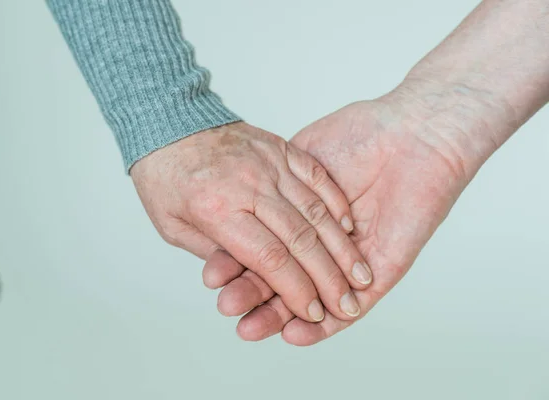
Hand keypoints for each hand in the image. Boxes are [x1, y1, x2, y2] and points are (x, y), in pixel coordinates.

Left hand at [131, 122, 371, 322]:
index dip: (295, 292)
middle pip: (300, 240)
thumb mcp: (172, 226)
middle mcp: (248, 186)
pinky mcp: (280, 147)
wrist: (167, 118)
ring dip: (341, 248)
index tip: (313, 314)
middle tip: (345, 303)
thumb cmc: (163, 176)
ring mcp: (268, 163)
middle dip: (327, 279)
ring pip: (315, 211)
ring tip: (359, 274)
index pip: (269, 260)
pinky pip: (316, 177)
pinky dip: (335, 204)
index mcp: (217, 210)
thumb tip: (250, 279)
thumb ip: (213, 253)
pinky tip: (348, 228)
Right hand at [205, 89, 483, 344]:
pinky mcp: (380, 272)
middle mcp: (322, 244)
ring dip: (278, 317)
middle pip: (282, 278)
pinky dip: (323, 327)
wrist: (411, 131)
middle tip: (226, 308)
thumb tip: (230, 220)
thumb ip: (271, 190)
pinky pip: (351, 310)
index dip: (237, 266)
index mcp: (300, 219)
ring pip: (310, 299)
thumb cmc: (356, 135)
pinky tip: (294, 334)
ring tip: (248, 329)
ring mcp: (350, 261)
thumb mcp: (299, 158)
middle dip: (252, 296)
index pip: (263, 250)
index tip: (212, 279)